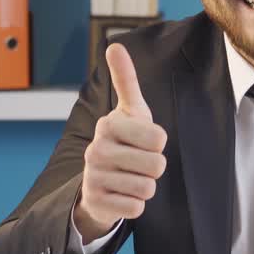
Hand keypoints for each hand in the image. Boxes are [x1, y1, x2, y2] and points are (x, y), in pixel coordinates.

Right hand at [75, 43, 168, 242]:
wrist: (98, 182)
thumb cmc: (124, 141)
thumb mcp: (129, 111)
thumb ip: (126, 80)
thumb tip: (115, 45)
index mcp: (109, 124)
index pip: (159, 138)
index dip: (158, 143)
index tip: (143, 141)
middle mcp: (97, 149)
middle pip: (157, 165)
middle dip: (154, 168)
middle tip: (138, 163)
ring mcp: (94, 177)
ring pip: (147, 188)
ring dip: (145, 187)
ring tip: (130, 178)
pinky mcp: (96, 202)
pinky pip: (136, 208)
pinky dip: (135, 205)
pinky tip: (122, 195)